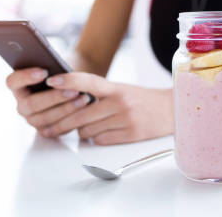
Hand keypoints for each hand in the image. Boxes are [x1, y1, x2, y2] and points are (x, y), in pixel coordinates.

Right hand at [5, 68, 92, 131]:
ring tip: (84, 99)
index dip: (25, 77)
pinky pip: (55, 128)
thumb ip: (53, 67)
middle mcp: (22, 104)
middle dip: (53, 97)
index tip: (44, 71)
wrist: (75, 84)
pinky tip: (84, 110)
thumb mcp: (57, 65)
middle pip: (30, 104)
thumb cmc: (62, 72)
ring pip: (44, 118)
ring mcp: (32, 119)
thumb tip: (58, 72)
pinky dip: (71, 119)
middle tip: (72, 90)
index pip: (12, 81)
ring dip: (65, 109)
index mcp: (18, 85)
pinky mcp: (45, 129)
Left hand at [42, 72, 173, 144]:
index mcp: (116, 87)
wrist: (171, 109)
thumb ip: (99, 94)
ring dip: (82, 131)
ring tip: (86, 127)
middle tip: (51, 127)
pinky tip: (101, 133)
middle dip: (63, 122)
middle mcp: (120, 102)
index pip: (88, 81)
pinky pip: (101, 140)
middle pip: (80, 115)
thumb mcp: (122, 90)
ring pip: (88, 130)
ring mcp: (126, 119)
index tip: (52, 81)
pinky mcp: (131, 134)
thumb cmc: (141, 100)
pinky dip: (96, 138)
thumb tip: (70, 101)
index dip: (69, 80)